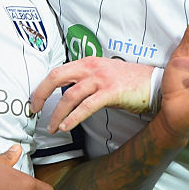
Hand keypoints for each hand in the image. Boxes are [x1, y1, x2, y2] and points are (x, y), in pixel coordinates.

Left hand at [30, 59, 154, 131]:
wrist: (154, 82)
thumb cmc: (129, 81)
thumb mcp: (103, 74)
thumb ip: (86, 80)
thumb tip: (67, 94)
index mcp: (87, 62)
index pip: (57, 72)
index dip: (42, 87)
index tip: (36, 101)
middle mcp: (91, 67)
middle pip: (56, 77)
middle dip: (41, 94)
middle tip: (34, 110)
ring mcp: (101, 79)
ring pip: (70, 95)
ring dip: (57, 113)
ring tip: (51, 127)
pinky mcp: (111, 92)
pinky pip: (87, 106)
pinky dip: (73, 117)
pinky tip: (65, 127)